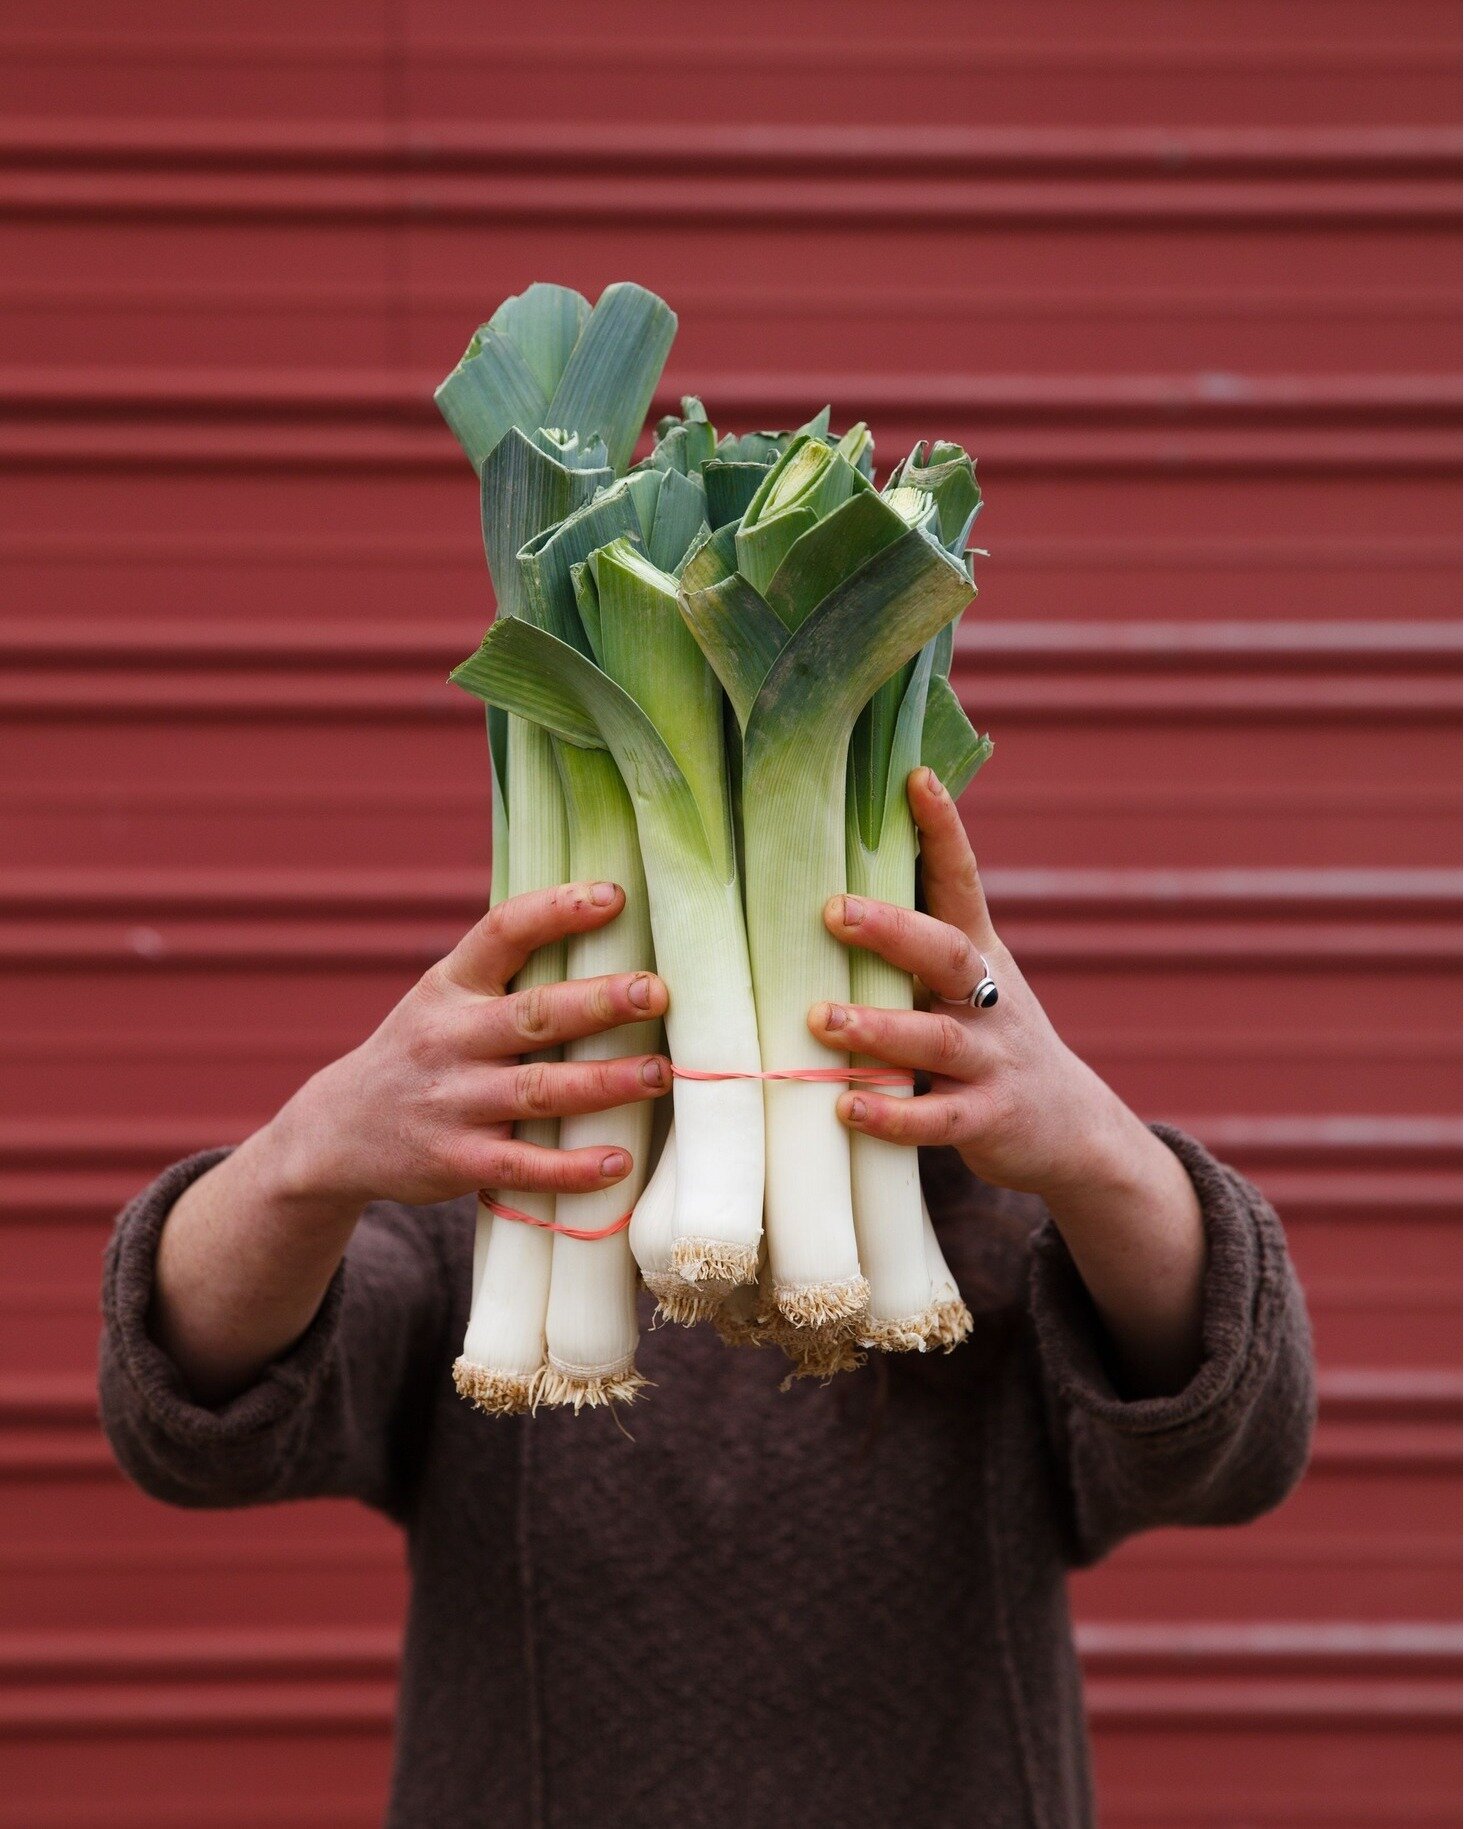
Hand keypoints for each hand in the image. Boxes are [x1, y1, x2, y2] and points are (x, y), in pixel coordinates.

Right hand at [268, 880, 670, 1212]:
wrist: (338, 1131)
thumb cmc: (424, 1051)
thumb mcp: (444, 997)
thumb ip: (507, 972)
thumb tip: (607, 922)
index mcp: (452, 985)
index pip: (502, 932)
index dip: (557, 910)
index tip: (615, 896)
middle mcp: (450, 1038)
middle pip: (534, 1015)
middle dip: (599, 1003)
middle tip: (655, 992)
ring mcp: (453, 1102)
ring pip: (539, 1090)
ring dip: (604, 1083)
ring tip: (659, 1074)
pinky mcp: (456, 1162)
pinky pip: (523, 1164)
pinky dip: (572, 1168)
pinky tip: (620, 1162)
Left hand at [810, 768, 1155, 1203]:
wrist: (1071, 1128)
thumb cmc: (990, 1041)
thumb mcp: (970, 985)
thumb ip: (917, 944)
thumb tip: (836, 879)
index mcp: (980, 955)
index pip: (963, 881)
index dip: (943, 831)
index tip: (917, 780)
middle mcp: (991, 1000)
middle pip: (947, 953)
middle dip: (892, 930)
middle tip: (834, 911)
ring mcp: (992, 1061)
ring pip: (938, 1038)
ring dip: (880, 1027)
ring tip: (823, 1018)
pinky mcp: (988, 1120)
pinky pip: (939, 1120)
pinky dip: (893, 1116)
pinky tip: (847, 1108)